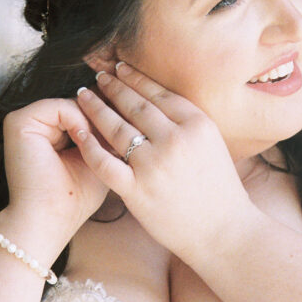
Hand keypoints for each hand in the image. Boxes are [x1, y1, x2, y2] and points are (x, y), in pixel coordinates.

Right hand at [1, 97, 111, 250]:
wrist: (50, 220)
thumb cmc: (76, 198)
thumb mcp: (98, 158)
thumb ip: (105, 134)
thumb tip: (126, 106)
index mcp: (49, 131)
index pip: (84, 110)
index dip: (110, 115)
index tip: (132, 126)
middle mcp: (34, 122)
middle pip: (80, 104)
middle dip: (105, 115)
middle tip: (122, 130)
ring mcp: (23, 120)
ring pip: (73, 104)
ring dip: (93, 121)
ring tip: (100, 143)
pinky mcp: (18, 122)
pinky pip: (60, 106)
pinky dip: (77, 121)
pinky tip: (83, 140)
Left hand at [71, 62, 257, 263]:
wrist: (224, 232)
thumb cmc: (220, 191)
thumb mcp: (213, 145)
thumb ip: (187, 124)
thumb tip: (160, 102)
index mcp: (197, 125)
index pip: (159, 94)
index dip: (136, 78)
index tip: (120, 68)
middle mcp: (175, 140)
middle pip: (135, 106)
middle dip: (114, 87)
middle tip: (99, 76)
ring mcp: (153, 165)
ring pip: (116, 128)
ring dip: (96, 108)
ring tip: (83, 96)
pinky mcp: (136, 190)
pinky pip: (104, 162)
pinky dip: (88, 145)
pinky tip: (78, 131)